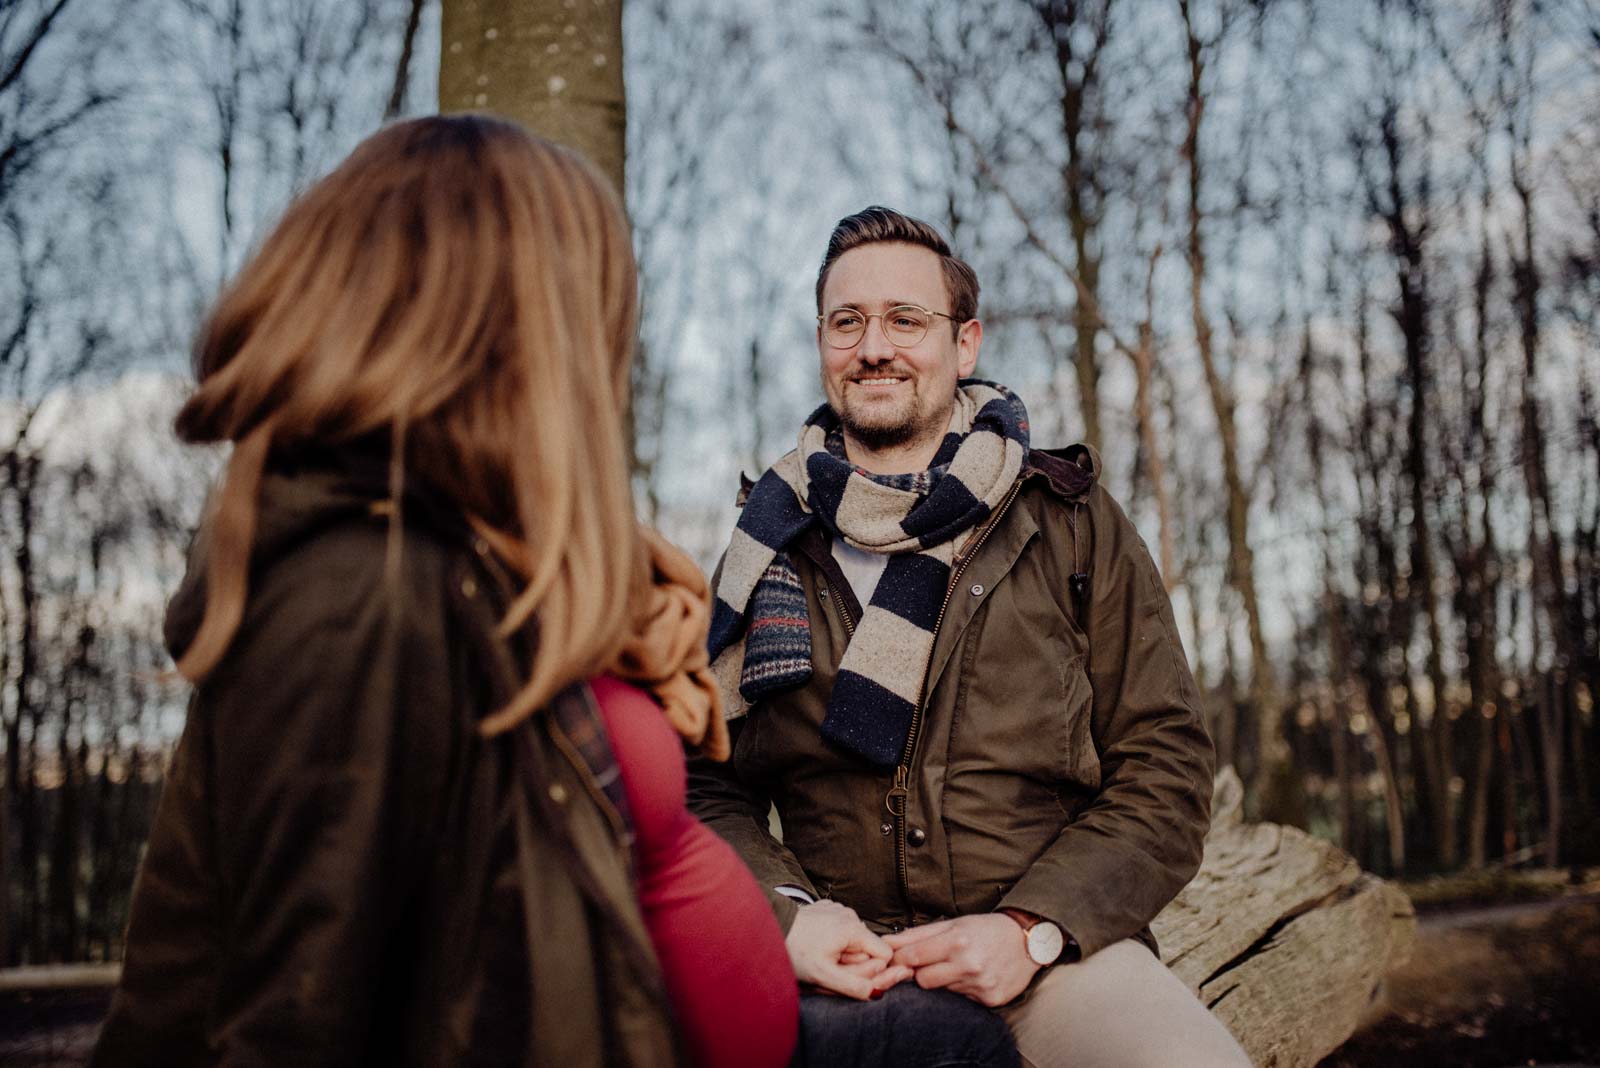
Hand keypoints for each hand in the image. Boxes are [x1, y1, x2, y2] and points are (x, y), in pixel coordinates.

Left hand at [786, 900, 913, 998]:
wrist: (768, 928)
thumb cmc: (794, 951)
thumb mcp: (824, 975)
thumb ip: (853, 985)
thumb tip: (876, 992)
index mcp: (854, 927)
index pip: (883, 954)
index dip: (867, 968)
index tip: (844, 970)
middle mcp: (850, 913)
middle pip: (866, 947)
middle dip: (851, 960)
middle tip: (826, 964)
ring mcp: (838, 908)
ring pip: (853, 940)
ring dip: (840, 951)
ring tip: (818, 953)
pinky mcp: (828, 908)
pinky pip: (840, 929)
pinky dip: (831, 939)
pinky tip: (814, 942)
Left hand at [883, 913, 1039, 1006]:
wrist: (1028, 941)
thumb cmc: (986, 929)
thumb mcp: (953, 924)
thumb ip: (917, 935)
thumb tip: (886, 942)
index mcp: (956, 941)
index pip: (912, 958)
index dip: (900, 959)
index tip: (898, 958)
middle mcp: (968, 964)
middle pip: (922, 980)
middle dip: (922, 972)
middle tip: (933, 962)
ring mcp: (980, 984)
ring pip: (942, 990)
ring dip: (944, 980)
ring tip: (959, 966)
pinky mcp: (989, 999)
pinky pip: (961, 1000)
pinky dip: (962, 989)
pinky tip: (974, 977)